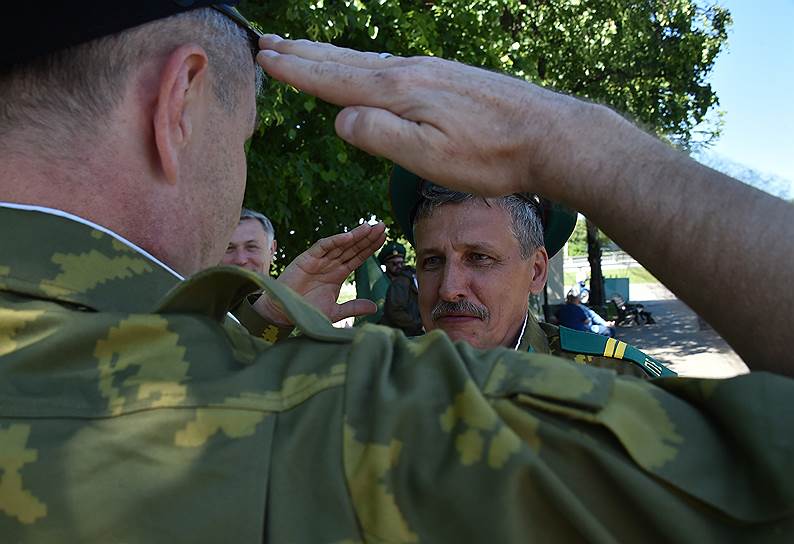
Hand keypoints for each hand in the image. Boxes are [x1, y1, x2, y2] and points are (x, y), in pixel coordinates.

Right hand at [253, 222, 386, 325]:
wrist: (284, 313)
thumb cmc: (307, 311)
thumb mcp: (336, 311)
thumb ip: (354, 307)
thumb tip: (375, 307)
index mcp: (338, 274)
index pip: (358, 257)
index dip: (370, 247)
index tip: (384, 238)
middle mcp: (331, 264)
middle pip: (352, 247)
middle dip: (367, 237)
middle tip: (382, 226)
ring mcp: (319, 260)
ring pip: (340, 244)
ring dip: (355, 235)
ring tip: (370, 227)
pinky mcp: (307, 258)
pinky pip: (323, 246)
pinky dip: (335, 240)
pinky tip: (349, 236)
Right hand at [256, 35, 598, 200]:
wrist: (548, 136)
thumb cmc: (489, 157)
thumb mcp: (429, 157)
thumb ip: (380, 135)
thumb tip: (341, 118)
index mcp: (398, 93)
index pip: (333, 80)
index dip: (296, 70)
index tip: (264, 57)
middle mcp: (410, 73)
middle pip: (344, 62)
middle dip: (304, 54)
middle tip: (270, 43)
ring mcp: (431, 70)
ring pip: (367, 61)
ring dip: (330, 55)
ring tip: (306, 49)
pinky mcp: (448, 77)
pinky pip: (391, 64)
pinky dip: (363, 63)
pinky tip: (367, 68)